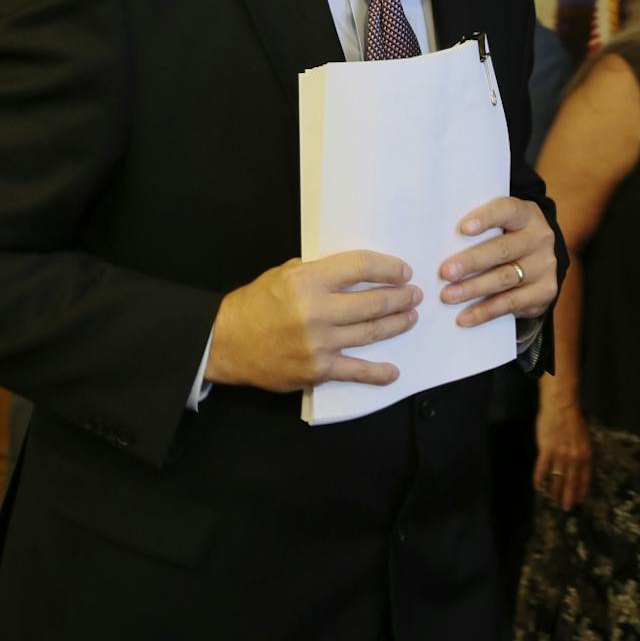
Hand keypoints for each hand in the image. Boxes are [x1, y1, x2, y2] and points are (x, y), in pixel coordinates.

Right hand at [207, 250, 418, 392]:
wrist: (226, 343)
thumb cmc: (254, 304)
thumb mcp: (284, 274)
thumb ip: (318, 272)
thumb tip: (354, 273)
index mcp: (308, 280)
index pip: (359, 267)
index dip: (387, 268)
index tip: (403, 271)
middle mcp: (317, 311)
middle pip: (372, 302)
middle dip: (399, 297)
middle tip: (414, 295)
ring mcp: (320, 343)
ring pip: (370, 333)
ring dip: (396, 324)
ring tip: (410, 317)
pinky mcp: (318, 370)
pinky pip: (356, 371)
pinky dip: (377, 373)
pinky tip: (393, 371)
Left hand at [437, 196, 556, 326]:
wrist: (538, 263)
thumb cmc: (505, 239)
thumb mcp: (499, 226)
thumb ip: (476, 230)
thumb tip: (435, 242)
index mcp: (526, 214)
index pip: (507, 210)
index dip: (486, 218)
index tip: (462, 229)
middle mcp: (539, 238)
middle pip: (502, 249)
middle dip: (471, 261)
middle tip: (445, 272)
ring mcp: (544, 266)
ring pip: (505, 278)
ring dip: (473, 288)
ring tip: (448, 296)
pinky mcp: (545, 292)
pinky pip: (511, 303)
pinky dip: (485, 311)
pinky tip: (464, 317)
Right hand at [533, 399, 592, 509]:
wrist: (561, 407)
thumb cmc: (573, 420)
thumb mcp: (584, 438)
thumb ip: (582, 453)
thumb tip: (579, 465)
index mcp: (585, 455)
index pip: (584, 478)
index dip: (581, 490)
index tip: (578, 500)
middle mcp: (574, 458)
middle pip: (571, 482)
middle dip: (568, 497)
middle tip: (566, 508)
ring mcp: (560, 455)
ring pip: (557, 478)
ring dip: (554, 491)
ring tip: (552, 500)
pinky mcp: (546, 450)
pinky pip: (542, 469)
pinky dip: (539, 479)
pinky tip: (538, 487)